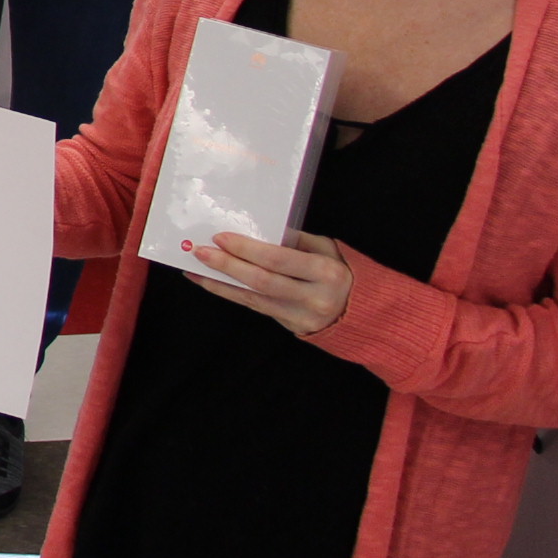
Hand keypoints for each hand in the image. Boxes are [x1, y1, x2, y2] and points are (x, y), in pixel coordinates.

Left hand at [189, 229, 354, 336]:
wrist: (363, 313)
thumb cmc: (343, 272)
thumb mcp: (329, 250)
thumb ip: (296, 241)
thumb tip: (257, 230)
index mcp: (326, 273)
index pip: (279, 260)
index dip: (248, 250)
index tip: (220, 237)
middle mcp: (314, 298)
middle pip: (262, 282)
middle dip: (227, 266)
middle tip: (199, 251)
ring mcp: (301, 317)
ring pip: (252, 299)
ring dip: (219, 282)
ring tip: (194, 267)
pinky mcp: (290, 327)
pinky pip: (255, 307)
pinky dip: (229, 293)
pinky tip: (209, 282)